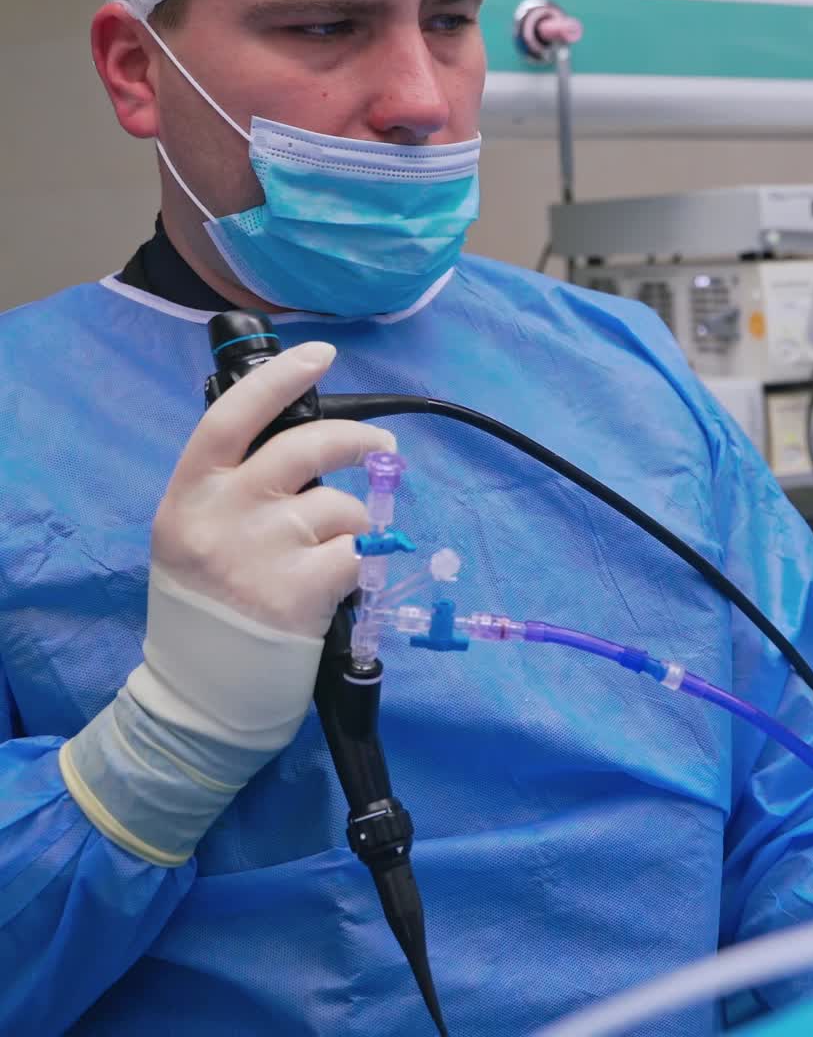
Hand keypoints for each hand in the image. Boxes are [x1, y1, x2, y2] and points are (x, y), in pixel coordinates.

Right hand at [61, 341, 399, 865]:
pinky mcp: (298, 591)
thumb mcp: (198, 534)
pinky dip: (360, 563)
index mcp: (190, 493)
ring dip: (354, 525)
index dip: (281, 378)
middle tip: (383, 449)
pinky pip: (356, 552)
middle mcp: (221, 514)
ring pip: (340, 507)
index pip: (234, 416)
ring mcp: (259, 552)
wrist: (201, 695)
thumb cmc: (208, 608)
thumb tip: (311, 446)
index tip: (322, 354)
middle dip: (358, 441)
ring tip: (334, 554)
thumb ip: (239, 488)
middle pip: (305, 449)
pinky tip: (341, 584)